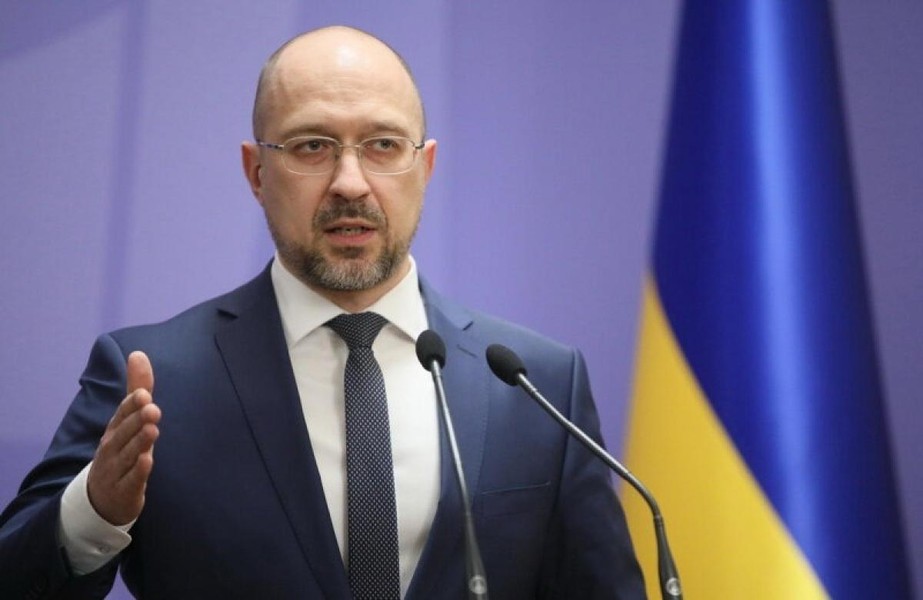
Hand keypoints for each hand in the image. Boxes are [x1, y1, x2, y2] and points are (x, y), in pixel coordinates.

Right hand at [87, 351, 160, 525]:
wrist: (101, 498)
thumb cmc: (120, 450)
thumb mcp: (128, 421)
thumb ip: (137, 388)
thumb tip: (138, 353)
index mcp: (115, 429)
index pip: (122, 414)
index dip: (132, 405)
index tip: (144, 393)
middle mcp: (112, 448)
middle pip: (124, 433)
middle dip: (136, 420)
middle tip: (152, 408)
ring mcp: (116, 470)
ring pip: (127, 456)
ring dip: (139, 443)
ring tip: (152, 429)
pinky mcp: (124, 491)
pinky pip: (131, 481)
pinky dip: (138, 472)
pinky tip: (147, 462)